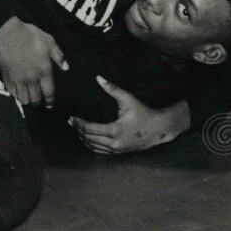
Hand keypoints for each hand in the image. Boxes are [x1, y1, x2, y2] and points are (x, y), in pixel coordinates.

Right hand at [0, 16, 68, 107]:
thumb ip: (58, 56)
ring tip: (28, 99)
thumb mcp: (49, 41)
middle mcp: (32, 79)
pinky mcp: (7, 78)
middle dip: (38, 102)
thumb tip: (66, 68)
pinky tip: (18, 92)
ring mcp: (18, 80)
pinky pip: (12, 93)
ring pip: (23, 99)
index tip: (50, 104)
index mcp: (44, 71)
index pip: (49, 92)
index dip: (50, 101)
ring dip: (27, 101)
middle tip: (38, 101)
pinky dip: (16, 95)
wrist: (7, 34)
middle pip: (35, 99)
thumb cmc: (30, 35)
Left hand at [68, 75, 189, 154]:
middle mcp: (114, 143)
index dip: (78, 123)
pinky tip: (86, 138)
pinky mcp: (119, 153)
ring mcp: (117, 150)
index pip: (90, 129)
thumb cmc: (144, 113)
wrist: (159, 129)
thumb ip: (113, 89)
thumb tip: (98, 78)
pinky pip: (100, 151)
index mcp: (115, 130)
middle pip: (88, 138)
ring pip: (93, 147)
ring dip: (83, 138)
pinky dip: (91, 145)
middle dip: (78, 130)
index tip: (71, 118)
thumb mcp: (129, 100)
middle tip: (71, 122)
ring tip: (77, 129)